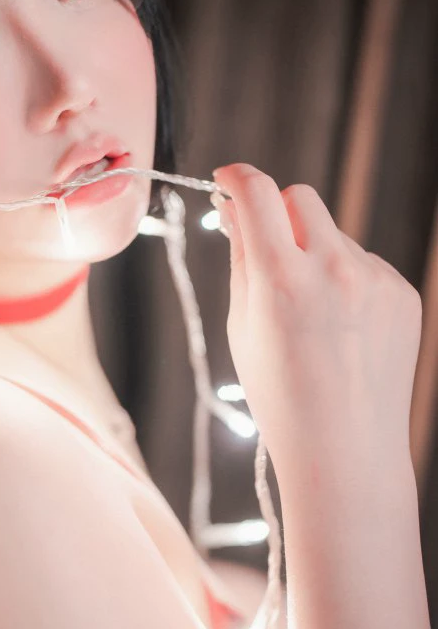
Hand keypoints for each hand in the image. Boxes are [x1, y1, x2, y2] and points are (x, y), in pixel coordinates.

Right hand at [210, 164, 421, 481]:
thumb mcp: (241, 327)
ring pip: (334, 235)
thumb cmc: (282, 397)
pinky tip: (342, 330)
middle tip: (267, 248)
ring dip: (314, 255)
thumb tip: (233, 210)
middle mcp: (332, 269)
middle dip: (277, 211)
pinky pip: (364, 265)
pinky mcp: (401, 294)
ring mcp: (374, 280)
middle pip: (300, 197)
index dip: (235, 178)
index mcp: (280, 279)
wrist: (345, 450)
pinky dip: (346, 282)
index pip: (256, 193)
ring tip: (311, 318)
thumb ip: (241, 259)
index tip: (226, 180)